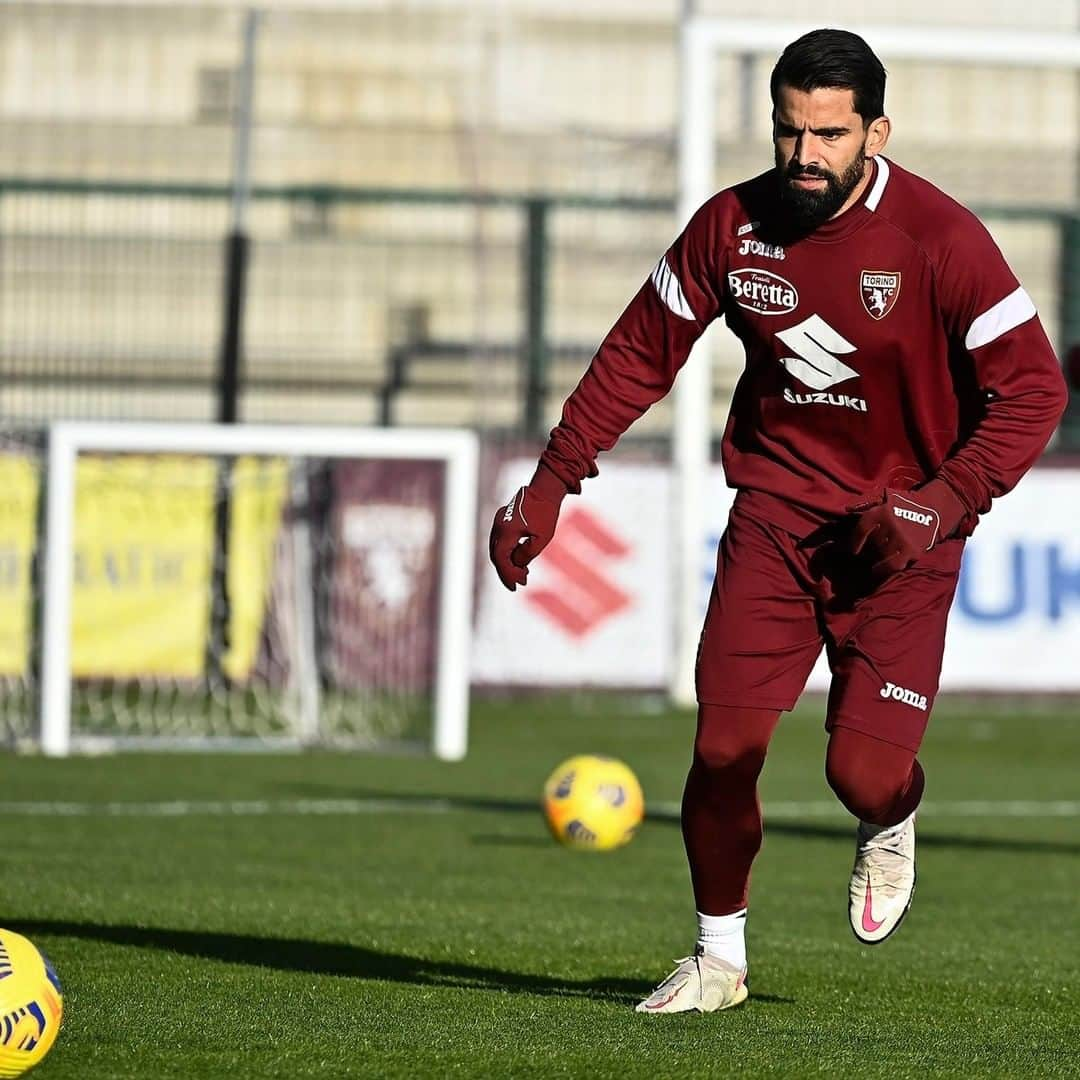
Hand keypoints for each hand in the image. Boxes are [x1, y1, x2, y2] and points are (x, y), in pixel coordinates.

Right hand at [489, 465, 567, 590]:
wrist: (545, 489)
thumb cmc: (546, 512)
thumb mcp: (542, 538)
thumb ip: (527, 554)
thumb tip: (516, 564)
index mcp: (507, 530)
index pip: (501, 558)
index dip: (507, 574)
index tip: (516, 586)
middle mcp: (498, 526)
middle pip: (496, 556)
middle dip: (507, 572)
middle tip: (520, 583)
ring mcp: (499, 522)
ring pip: (497, 549)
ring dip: (508, 563)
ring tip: (523, 574)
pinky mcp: (502, 520)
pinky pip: (501, 541)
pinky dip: (508, 553)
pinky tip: (520, 560)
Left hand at [844, 479, 964, 581]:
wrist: (935, 509)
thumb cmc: (905, 503)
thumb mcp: (885, 495)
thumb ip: (865, 501)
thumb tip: (847, 508)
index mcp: (882, 512)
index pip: (861, 530)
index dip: (854, 542)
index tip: (852, 550)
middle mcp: (891, 526)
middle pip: (870, 544)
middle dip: (864, 552)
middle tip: (861, 557)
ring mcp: (902, 539)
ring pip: (879, 556)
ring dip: (873, 561)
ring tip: (870, 564)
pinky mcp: (912, 551)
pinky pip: (893, 565)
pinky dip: (884, 569)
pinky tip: (879, 571)